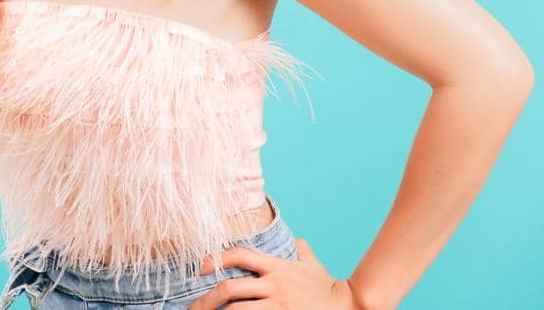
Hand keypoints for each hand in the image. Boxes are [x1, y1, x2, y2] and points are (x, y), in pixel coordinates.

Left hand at [186, 238, 365, 309]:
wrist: (351, 305)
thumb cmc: (328, 288)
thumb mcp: (313, 266)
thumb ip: (303, 252)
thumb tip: (299, 240)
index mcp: (276, 266)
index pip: (239, 254)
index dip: (215, 258)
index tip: (198, 268)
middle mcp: (274, 284)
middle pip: (230, 287)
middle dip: (207, 299)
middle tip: (193, 308)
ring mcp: (279, 304)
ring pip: (238, 309)